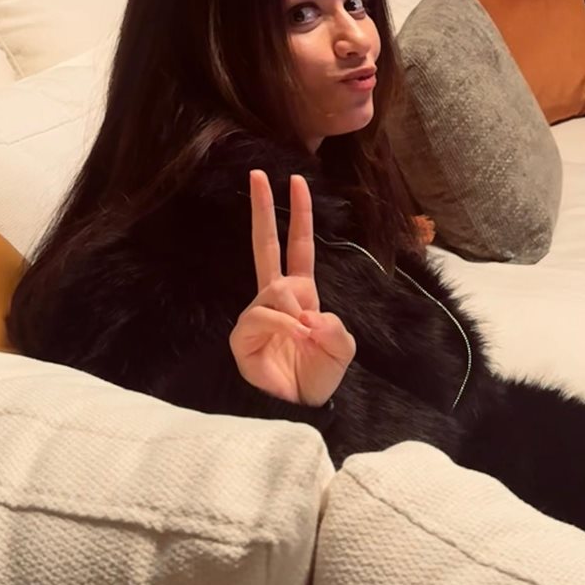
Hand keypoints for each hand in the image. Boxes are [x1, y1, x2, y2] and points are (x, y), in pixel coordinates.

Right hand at [229, 171, 354, 407]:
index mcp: (301, 295)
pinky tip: (290, 339)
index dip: (298, 215)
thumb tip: (305, 313)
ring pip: (276, 289)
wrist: (296, 409)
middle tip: (258, 175)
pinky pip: (263, 313)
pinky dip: (282, 325)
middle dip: (263, 209)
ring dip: (295, 312)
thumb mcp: (342, 349)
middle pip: (266, 245)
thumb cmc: (316, 379)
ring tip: (302, 338)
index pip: (298, 246)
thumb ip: (334, 326)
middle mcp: (276, 299)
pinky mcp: (242, 333)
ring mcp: (256, 313)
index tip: (295, 181)